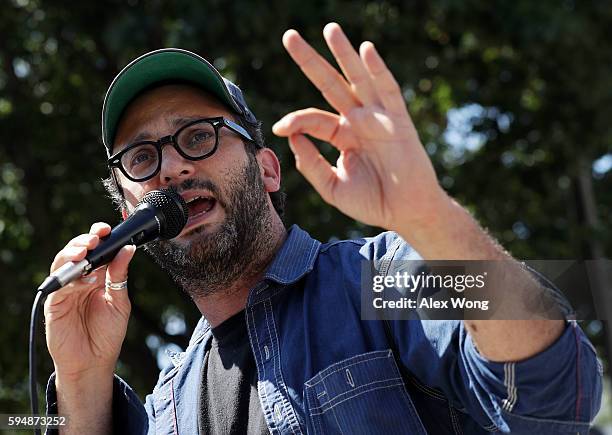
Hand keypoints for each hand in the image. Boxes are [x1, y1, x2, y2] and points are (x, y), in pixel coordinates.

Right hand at [44, 222, 135, 378]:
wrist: (94, 362)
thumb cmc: (107, 334)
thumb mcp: (120, 302)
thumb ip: (120, 275)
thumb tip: (128, 249)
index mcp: (98, 276)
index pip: (96, 250)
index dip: (99, 236)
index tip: (108, 228)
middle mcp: (80, 279)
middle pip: (77, 251)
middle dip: (85, 240)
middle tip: (96, 237)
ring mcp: (66, 290)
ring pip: (63, 263)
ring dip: (74, 253)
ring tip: (87, 251)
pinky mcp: (54, 304)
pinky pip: (59, 285)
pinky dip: (72, 279)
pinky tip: (86, 279)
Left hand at [273, 23, 446, 231]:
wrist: (406, 214)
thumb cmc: (373, 202)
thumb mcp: (333, 187)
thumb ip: (311, 165)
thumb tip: (292, 138)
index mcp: (342, 135)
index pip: (313, 119)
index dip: (295, 120)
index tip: (278, 128)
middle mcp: (358, 120)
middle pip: (330, 84)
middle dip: (310, 61)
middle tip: (289, 36)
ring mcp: (378, 118)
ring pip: (358, 79)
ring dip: (344, 53)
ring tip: (329, 29)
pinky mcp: (399, 121)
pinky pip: (387, 91)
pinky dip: (378, 70)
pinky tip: (366, 50)